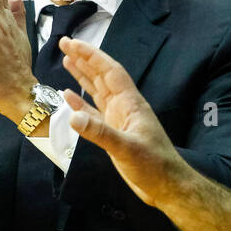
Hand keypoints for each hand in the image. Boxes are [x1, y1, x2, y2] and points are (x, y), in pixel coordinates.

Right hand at [58, 36, 185, 207]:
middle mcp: (123, 106)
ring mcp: (118, 119)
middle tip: (64, 43)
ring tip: (66, 60)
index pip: (109, 71)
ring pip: (96, 91)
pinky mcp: (113, 133)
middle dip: (84, 59)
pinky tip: (68, 97)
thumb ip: (100, 132)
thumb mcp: (127, 148)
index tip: (73, 43)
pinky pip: (93, 112)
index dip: (92, 55)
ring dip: (82, 76)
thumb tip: (72, 115)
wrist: (166, 186)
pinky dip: (80, 103)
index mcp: (130, 103)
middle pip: (101, 76)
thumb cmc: (154, 166)